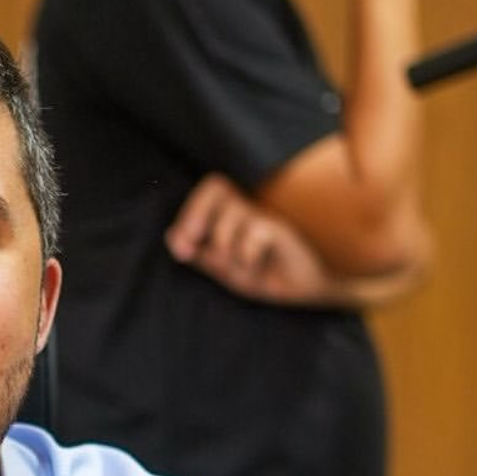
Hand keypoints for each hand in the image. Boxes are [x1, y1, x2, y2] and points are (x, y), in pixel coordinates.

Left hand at [167, 173, 340, 305]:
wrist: (305, 289)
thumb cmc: (267, 274)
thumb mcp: (226, 270)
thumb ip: (200, 254)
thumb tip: (171, 236)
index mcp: (231, 215)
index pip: (208, 192)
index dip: (189, 212)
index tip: (181, 247)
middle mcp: (248, 209)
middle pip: (215, 185)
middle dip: (196, 213)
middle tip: (194, 240)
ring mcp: (266, 216)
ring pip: (231, 214)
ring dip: (225, 245)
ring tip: (239, 265)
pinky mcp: (282, 229)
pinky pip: (255, 232)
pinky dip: (248, 255)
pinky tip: (257, 264)